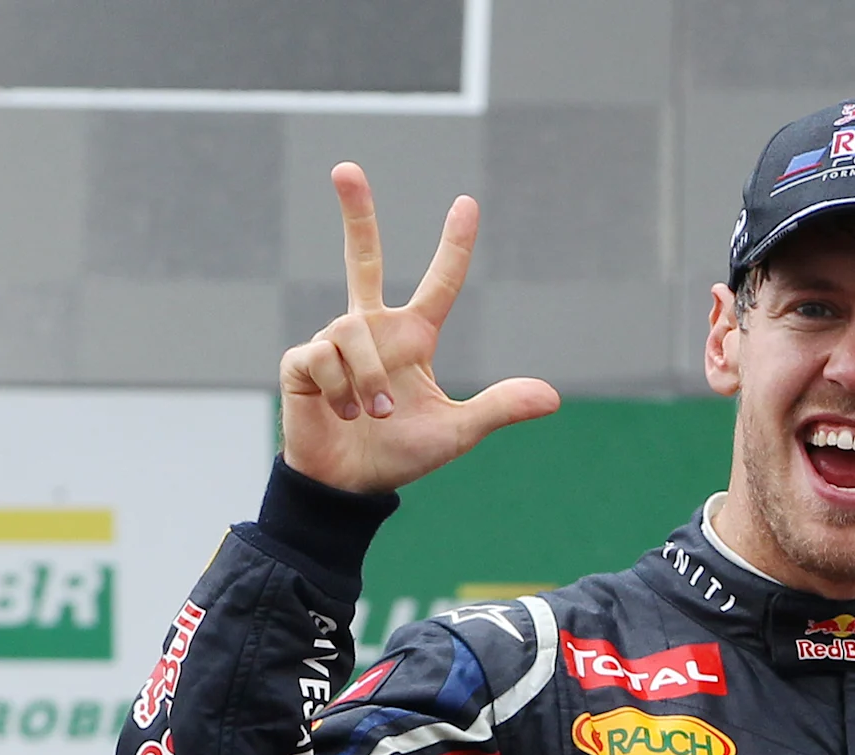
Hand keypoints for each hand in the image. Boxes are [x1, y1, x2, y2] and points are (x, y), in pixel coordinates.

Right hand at [280, 172, 561, 495]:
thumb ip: (498, 408)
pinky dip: (341, 390)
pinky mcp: (302, 361)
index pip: (441, 283)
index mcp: (413, 338)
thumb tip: (552, 397)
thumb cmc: (400, 456)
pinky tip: (342, 413)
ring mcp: (333, 341)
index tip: (467, 203)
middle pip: (363, 256)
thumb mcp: (457, 432)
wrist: (349, 486)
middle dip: (356, 212)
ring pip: (352, 334)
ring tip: (375, 415)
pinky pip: (325, 357)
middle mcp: (372, 328)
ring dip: (370, 382)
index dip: (454, 245)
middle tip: (346, 167)